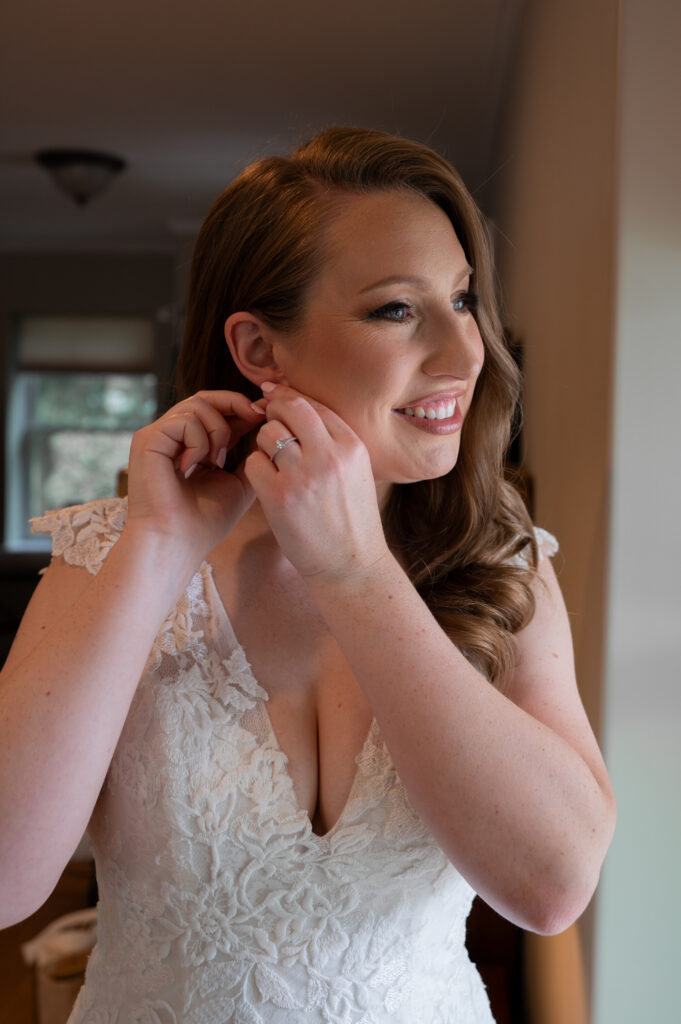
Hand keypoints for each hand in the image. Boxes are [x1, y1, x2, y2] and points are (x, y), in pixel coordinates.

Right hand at [125, 391, 265, 560]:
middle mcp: (171, 436)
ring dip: (219, 430)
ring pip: (198, 404)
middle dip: (236, 403)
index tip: (265, 415)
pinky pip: (184, 421)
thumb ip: (251, 456)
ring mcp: (158, 435)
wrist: (177, 543)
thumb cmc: (206, 521)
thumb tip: (267, 428)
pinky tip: (194, 468)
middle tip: (257, 416)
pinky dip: (199, 442)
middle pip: (205, 397)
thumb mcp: (239, 483)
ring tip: (217, 462)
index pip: (216, 410)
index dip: (242, 408)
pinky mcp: (147, 439)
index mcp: (191, 445)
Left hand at [244, 384, 389, 580]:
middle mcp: (329, 456)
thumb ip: (333, 441)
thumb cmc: (351, 518)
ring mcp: (303, 476)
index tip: (273, 394)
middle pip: (289, 409)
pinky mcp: (280, 497)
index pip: (313, 404)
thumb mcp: (356, 471)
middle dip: (272, 410)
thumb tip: (297, 407)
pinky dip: (256, 469)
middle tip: (266, 420)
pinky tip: (267, 483)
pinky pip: (253, 463)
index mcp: (351, 446)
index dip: (288, 396)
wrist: (351, 565)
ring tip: (273, 463)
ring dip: (264, 444)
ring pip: (267, 434)